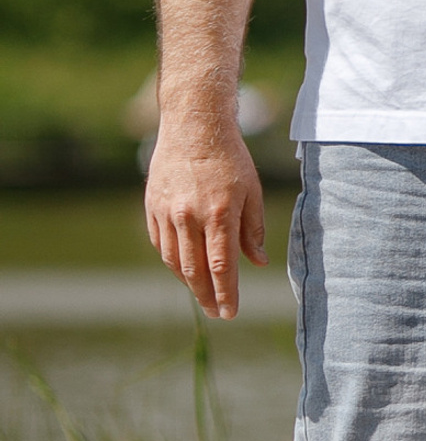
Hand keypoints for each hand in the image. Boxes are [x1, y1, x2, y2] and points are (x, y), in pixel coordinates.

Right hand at [145, 105, 267, 318]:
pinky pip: (162, 244)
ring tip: (203, 296)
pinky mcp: (152, 208)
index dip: (226, 292)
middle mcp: (189, 217)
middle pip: (195, 270)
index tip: (231, 312)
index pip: (222, 265)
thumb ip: (253, 229)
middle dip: (207, 296)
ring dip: (189, 283)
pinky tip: (185, 269)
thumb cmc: (231, 158)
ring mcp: (167, 213)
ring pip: (174, 261)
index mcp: (219, 213)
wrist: (193, 126)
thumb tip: (258, 262)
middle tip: (217, 314)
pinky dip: (173, 261)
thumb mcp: (252, 190)